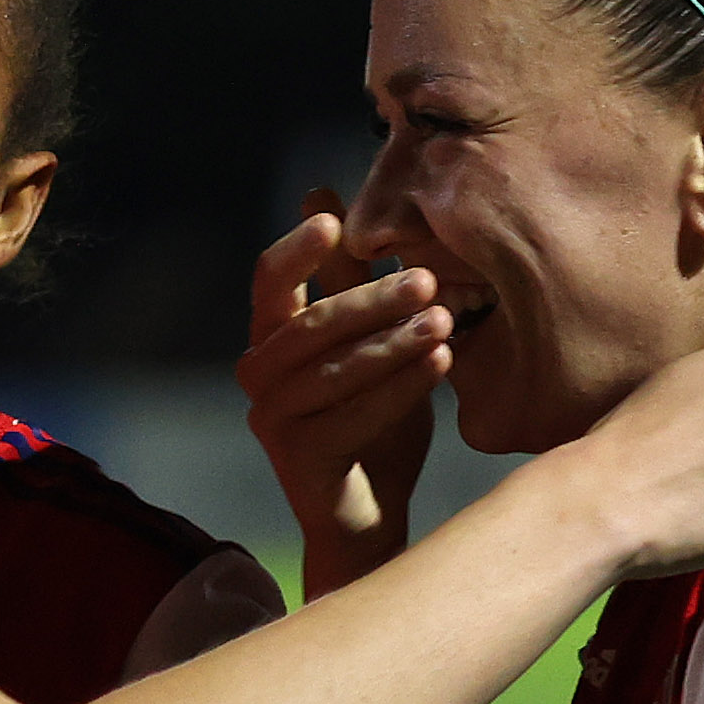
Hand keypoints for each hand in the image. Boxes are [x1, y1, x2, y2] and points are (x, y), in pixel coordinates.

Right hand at [238, 205, 446, 593]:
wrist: (369, 511)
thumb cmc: (371, 416)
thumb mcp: (364, 338)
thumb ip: (345, 277)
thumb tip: (323, 192)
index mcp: (270, 338)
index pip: (270, 280)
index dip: (297, 248)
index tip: (331, 217)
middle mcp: (259, 375)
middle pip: (311, 323)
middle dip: (371, 298)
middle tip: (427, 279)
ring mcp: (272, 418)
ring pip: (334, 369)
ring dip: (393, 341)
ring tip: (444, 320)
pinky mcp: (298, 457)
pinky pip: (353, 414)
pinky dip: (401, 387)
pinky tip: (443, 365)